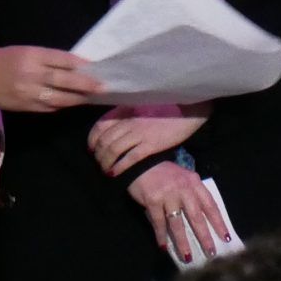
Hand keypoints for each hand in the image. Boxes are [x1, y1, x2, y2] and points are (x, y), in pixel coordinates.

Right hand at [0, 46, 104, 113]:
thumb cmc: (6, 60)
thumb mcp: (26, 52)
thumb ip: (49, 59)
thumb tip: (76, 66)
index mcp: (32, 55)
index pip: (62, 59)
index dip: (81, 64)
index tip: (96, 67)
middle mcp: (32, 74)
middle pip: (64, 79)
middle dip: (85, 83)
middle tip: (103, 86)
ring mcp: (29, 93)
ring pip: (60, 97)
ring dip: (78, 98)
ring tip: (91, 97)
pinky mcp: (27, 107)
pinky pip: (50, 107)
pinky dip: (63, 105)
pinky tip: (72, 103)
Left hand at [89, 106, 205, 177]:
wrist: (188, 110)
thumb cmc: (167, 108)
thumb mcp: (142, 107)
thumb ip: (128, 115)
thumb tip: (116, 129)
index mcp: (125, 110)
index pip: (100, 125)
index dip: (92, 140)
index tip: (92, 149)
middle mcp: (129, 121)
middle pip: (103, 140)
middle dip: (98, 155)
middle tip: (99, 163)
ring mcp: (139, 132)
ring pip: (113, 150)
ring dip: (105, 163)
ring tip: (106, 171)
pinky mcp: (150, 144)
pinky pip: (129, 157)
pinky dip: (119, 167)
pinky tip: (115, 174)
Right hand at [129, 161, 230, 263]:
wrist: (140, 161)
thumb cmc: (164, 173)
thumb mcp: (183, 178)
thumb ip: (192, 194)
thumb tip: (201, 220)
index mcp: (194, 183)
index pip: (210, 205)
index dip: (219, 222)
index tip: (226, 238)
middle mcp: (183, 189)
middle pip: (197, 217)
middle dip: (204, 236)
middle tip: (211, 253)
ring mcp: (168, 195)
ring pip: (177, 223)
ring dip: (182, 242)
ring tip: (187, 257)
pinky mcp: (153, 200)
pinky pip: (159, 222)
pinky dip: (161, 236)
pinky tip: (163, 247)